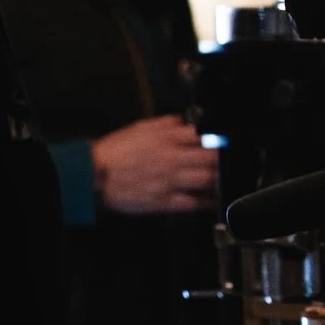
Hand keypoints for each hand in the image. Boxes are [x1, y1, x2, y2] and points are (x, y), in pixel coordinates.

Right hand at [93, 116, 216, 215]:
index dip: (218, 138)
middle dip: (223, 160)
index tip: (225, 142)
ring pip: (208, 180)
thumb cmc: (115, 153)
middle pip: (211, 158)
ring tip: (223, 178)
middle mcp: (172, 159)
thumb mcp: (138, 129)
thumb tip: (183, 121)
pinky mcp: (167, 201)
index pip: (203, 135)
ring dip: (219, 179)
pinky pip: (195, 203)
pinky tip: (213, 199)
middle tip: (229, 161)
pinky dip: (208, 202)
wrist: (94, 176)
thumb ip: (164, 124)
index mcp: (165, 139)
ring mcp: (171, 181)